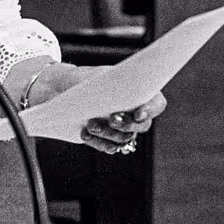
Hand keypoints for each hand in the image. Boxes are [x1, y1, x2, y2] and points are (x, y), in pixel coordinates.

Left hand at [23, 63, 166, 155]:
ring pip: (124, 138)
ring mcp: (124, 130)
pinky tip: (85, 133)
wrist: (67, 92)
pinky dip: (98, 142)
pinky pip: (109, 147)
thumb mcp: (96, 76)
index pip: (157, 104)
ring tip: (91, 124)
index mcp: (141, 93)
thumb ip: (107, 83)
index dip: (150, 110)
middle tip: (112, 119)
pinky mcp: (109, 140)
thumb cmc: (87, 79)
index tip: (138, 114)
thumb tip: (113, 93)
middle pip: (143, 126)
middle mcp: (136, 114)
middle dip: (127, 124)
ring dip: (109, 134)